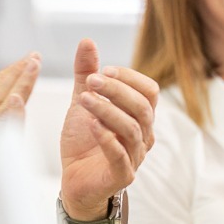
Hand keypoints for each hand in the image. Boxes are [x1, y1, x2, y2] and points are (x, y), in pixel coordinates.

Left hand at [58, 39, 158, 220]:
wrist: (74, 182)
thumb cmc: (83, 142)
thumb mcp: (82, 103)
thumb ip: (85, 74)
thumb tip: (87, 41)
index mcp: (139, 117)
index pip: (149, 91)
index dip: (129, 78)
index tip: (103, 69)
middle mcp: (142, 136)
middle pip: (142, 108)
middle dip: (117, 91)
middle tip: (91, 81)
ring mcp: (134, 157)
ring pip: (131, 130)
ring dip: (107, 111)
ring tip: (83, 100)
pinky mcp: (121, 176)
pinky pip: (121, 157)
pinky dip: (107, 139)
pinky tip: (91, 124)